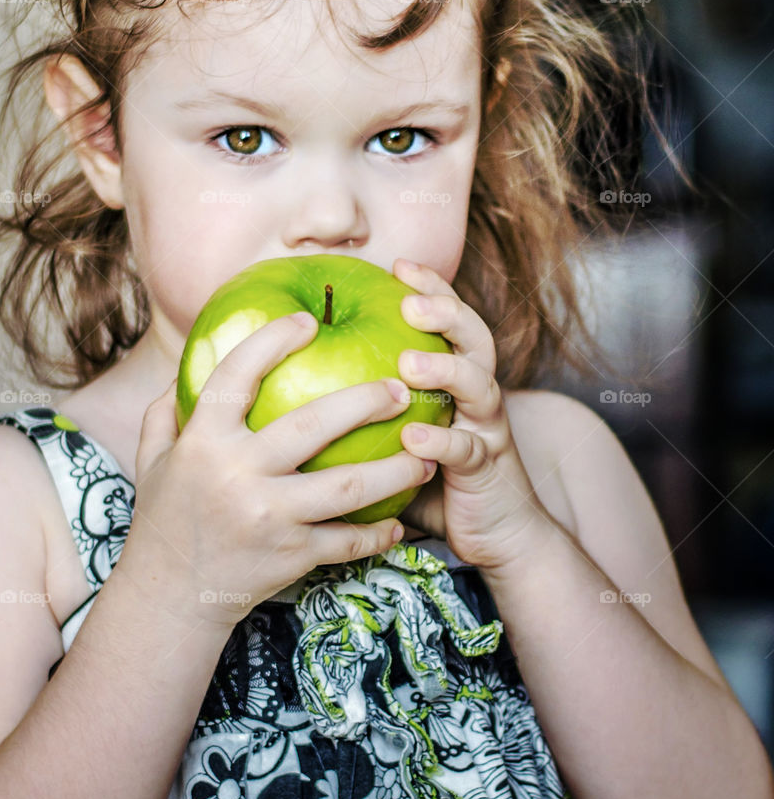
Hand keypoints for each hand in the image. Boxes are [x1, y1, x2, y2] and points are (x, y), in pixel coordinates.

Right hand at [121, 313, 433, 629]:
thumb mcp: (152, 460)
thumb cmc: (165, 519)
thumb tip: (187, 362)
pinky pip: (348, 540)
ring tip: (427, 456)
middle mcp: (237, 474)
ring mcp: (269, 517)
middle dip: (366, 401)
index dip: (273, 340)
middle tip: (401, 388)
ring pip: (349, 487)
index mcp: (203, 441)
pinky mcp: (291, 556)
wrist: (170, 597)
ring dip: (396, 470)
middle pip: (313, 425)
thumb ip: (167, 411)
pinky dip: (379, 533)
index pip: (238, 375)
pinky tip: (398, 524)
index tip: (308, 322)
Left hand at [393, 258, 554, 572]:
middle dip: (445, 313)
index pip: (449, 321)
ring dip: (445, 370)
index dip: (430, 289)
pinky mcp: (488, 471)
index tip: (398, 265)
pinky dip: (441, 442)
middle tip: (408, 302)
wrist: (499, 534)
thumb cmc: (435, 480)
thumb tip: (299, 386)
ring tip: (409, 363)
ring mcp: (488, 431)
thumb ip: (366, 408)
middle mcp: (480, 396)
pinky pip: (466, 452)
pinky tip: (413, 438)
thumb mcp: (399, 435)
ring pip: (479, 386)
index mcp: (460, 379)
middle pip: (474, 339)